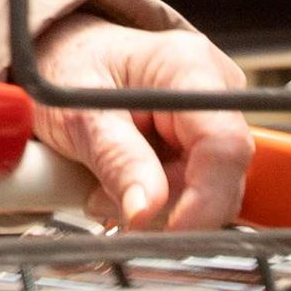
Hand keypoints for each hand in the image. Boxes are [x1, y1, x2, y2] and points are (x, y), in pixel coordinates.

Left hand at [27, 19, 253, 231]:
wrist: (65, 56)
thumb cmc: (69, 68)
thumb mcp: (78, 114)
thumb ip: (115, 160)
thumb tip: (144, 211)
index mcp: (189, 67)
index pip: (224, 145)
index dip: (204, 200)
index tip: (169, 234)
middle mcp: (214, 89)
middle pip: (219, 175)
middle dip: (165, 204)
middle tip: (103, 199)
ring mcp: (214, 115)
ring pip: (210, 189)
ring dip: (158, 204)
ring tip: (106, 184)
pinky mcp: (206, 139)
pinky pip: (197, 187)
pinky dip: (160, 197)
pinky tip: (128, 183)